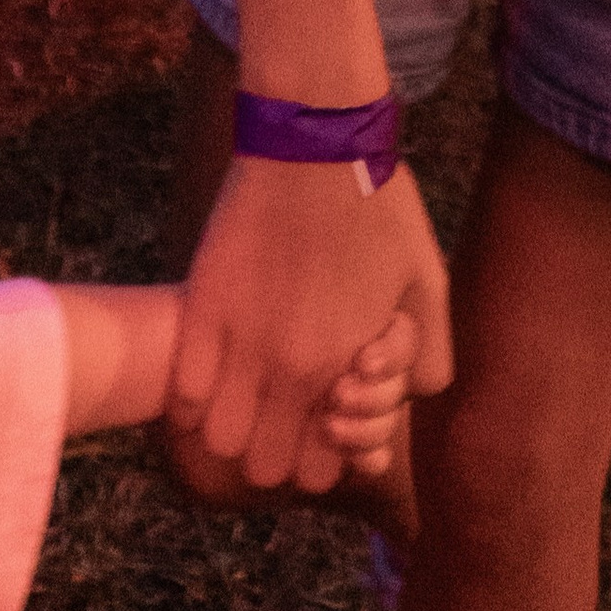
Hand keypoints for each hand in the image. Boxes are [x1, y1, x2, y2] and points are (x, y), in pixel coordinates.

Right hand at [168, 155, 451, 495]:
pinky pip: (181, 394)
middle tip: (278, 404)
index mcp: (346, 369)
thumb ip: (428, 361)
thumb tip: (403, 402)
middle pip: (261, 467)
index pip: (316, 473)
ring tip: (240, 387)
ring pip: (217, 440)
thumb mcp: (428, 285)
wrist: (319, 137)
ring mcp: (241, 340)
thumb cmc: (380, 205)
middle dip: (271, 445)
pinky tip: (209, 364)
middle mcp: (291, 369)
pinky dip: (191, 393)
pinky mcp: (202, 306)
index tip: (316, 418)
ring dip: (228, 423)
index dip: (316, 452)